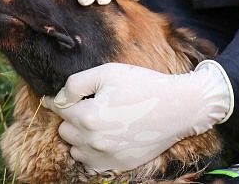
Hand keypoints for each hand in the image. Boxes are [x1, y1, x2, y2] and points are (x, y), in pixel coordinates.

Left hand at [43, 61, 232, 173]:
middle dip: (75, 118)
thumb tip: (58, 98)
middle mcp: (92, 141)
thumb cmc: (146, 86)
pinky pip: (90, 164)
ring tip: (102, 123)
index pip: (59, 108)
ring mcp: (104, 156)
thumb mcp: (110, 72)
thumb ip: (76, 83)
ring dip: (82, 137)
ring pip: (75, 149)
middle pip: (65, 130)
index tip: (68, 97)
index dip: (64, 99)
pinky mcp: (116, 166)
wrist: (180, 108)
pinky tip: (107, 139)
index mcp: (88, 116)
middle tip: (94, 106)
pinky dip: (93, 153)